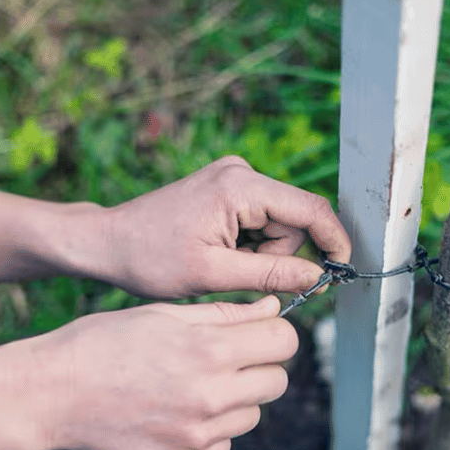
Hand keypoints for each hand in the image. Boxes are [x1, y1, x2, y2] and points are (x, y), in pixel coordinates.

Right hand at [17, 295, 295, 449]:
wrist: (49, 393)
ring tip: (185, 386)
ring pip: (251, 415)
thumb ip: (225, 315)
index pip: (285, 341)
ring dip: (233, 401)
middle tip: (220, 360)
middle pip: (277, 381)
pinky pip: (222, 447)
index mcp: (210, 350)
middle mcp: (211, 396)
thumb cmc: (103, 342)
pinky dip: (208, 433)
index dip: (272, 332)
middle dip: (258, 367)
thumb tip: (271, 309)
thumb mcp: (163, 314)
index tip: (256, 333)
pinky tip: (171, 414)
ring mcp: (198, 436)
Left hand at [92, 156, 350, 297]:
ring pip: (279, 223)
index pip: (310, 209)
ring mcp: (233, 177)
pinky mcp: (227, 188)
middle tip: (245, 277)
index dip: (333, 240)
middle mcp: (241, 172)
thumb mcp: (214, 274)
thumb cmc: (150, 259)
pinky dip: (251, 243)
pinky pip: (261, 219)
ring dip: (264, 252)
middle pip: (295, 219)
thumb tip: (318, 277)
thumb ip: (271, 274)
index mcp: (239, 187)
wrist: (108, 242)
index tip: (341, 271)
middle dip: (282, 254)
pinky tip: (221, 253)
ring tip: (223, 265)